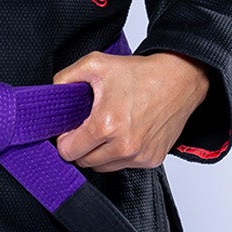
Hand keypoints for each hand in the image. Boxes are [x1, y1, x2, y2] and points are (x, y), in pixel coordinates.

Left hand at [50, 49, 211, 171]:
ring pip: (102, 168)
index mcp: (106, 125)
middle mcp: (124, 146)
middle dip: (81, 146)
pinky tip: (125, 134)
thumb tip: (52, 96)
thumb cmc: (141, 74)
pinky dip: (119, 154)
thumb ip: (66, 78)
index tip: (71, 128)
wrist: (180, 80)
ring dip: (99, 153)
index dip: (65, 139)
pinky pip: (123, 166)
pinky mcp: (151, 160)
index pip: (68, 152)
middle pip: (83, 162)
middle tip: (89, 126)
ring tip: (109, 129)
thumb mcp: (96, 64)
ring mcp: (139, 156)